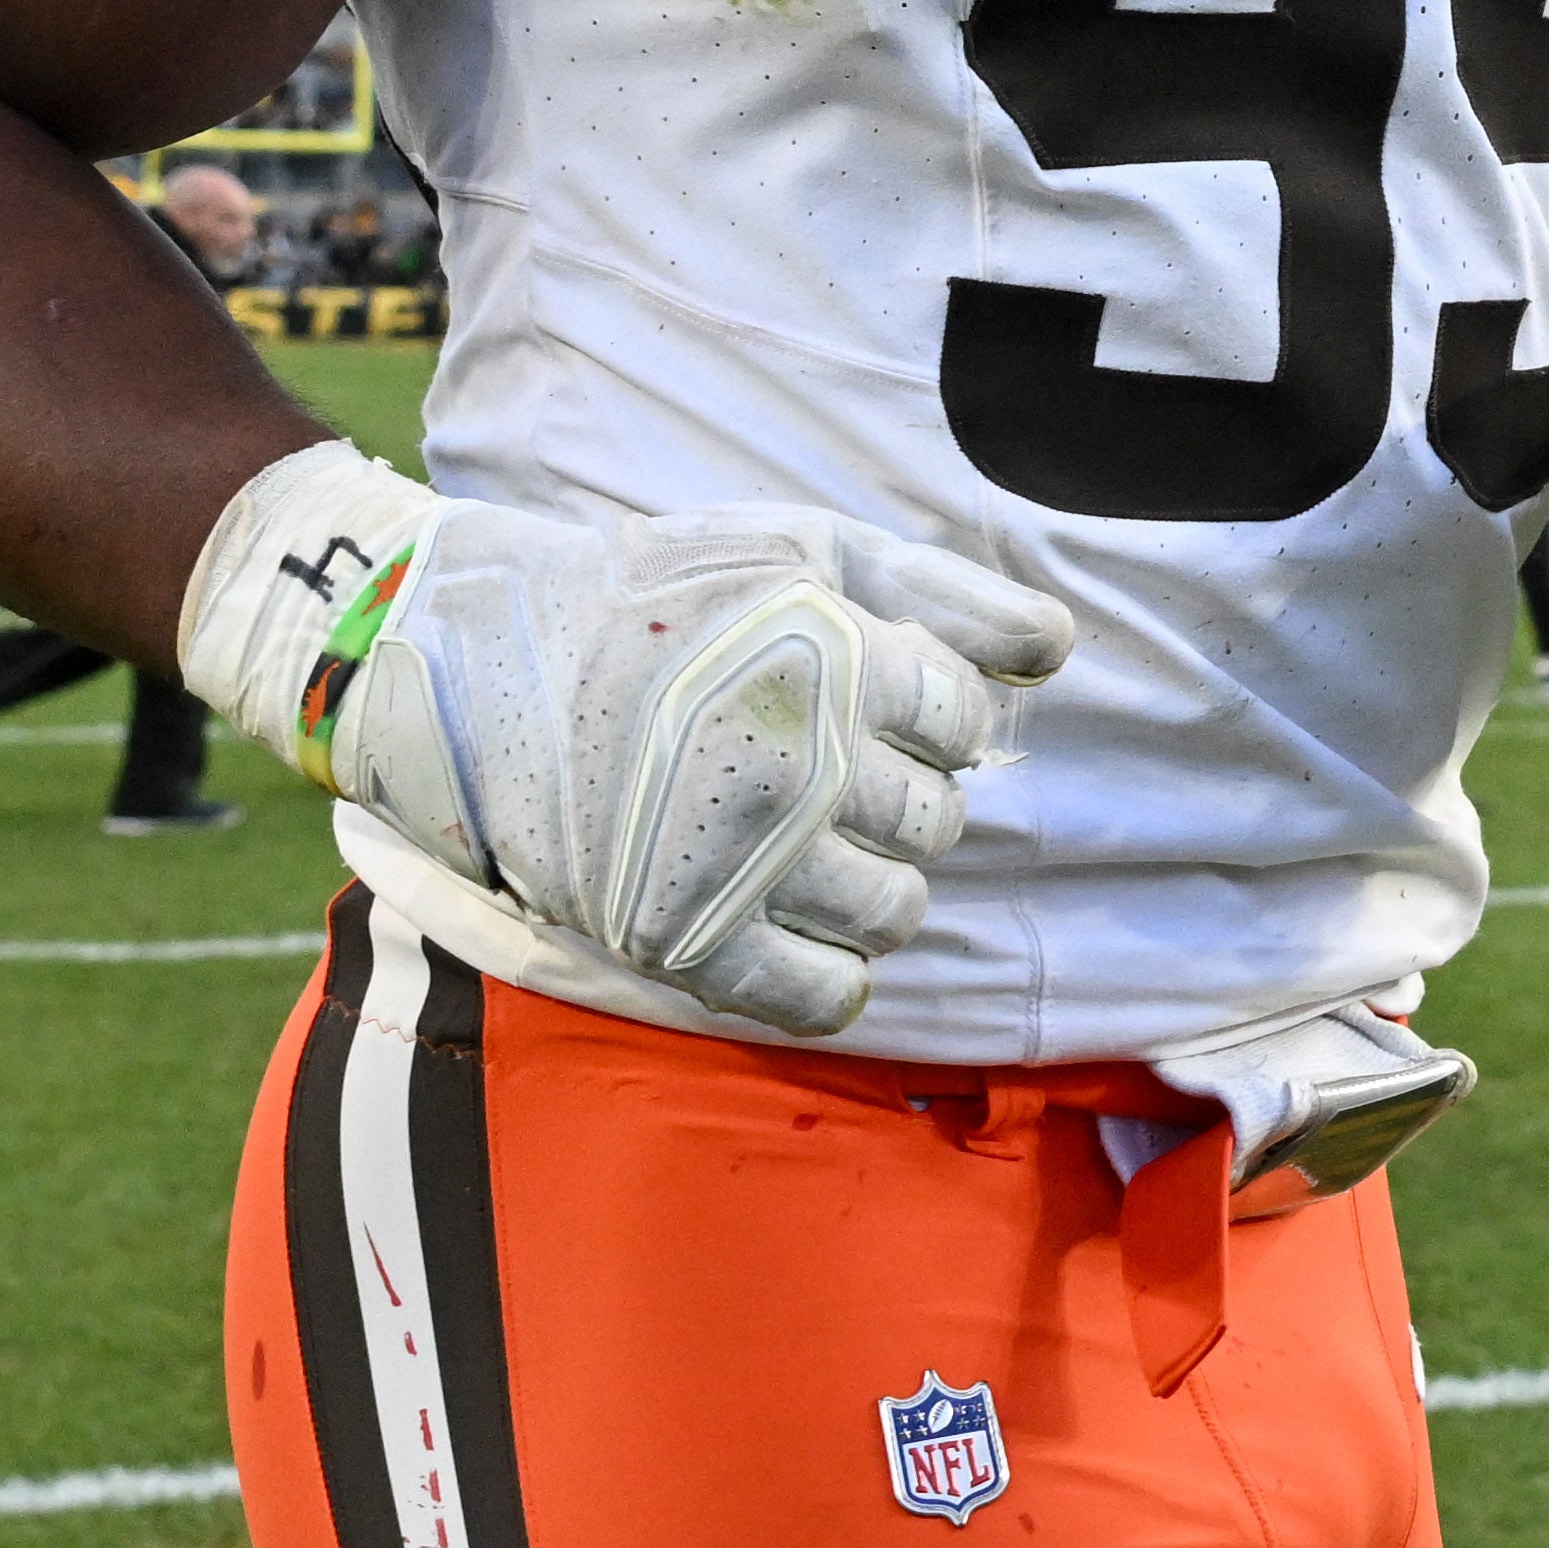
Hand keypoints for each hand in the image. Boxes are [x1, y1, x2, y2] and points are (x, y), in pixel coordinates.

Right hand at [176, 443, 1074, 1031]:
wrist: (489, 662)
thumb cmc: (665, 597)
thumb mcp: (808, 552)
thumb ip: (946, 594)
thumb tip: (1059, 649)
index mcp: (837, 664)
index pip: (962, 720)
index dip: (930, 712)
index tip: (875, 704)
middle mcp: (801, 767)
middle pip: (937, 819)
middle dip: (903, 796)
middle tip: (831, 772)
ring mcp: (744, 861)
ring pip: (895, 910)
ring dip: (875, 883)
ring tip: (811, 842)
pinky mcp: (687, 937)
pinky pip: (819, 994)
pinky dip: (829, 973)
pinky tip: (798, 926)